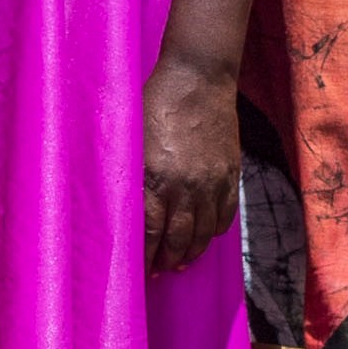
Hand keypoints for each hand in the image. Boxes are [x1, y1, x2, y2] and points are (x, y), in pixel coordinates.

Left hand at [138, 50, 238, 271]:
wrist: (197, 77)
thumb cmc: (153, 102)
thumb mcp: (130, 137)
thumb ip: (129, 172)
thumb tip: (118, 203)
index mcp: (154, 178)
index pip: (149, 231)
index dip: (144, 254)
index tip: (139, 268)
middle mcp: (185, 187)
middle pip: (177, 239)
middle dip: (167, 260)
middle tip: (159, 271)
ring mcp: (211, 182)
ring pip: (202, 233)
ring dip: (191, 253)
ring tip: (181, 263)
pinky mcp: (229, 174)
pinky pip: (225, 215)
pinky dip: (214, 231)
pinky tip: (205, 236)